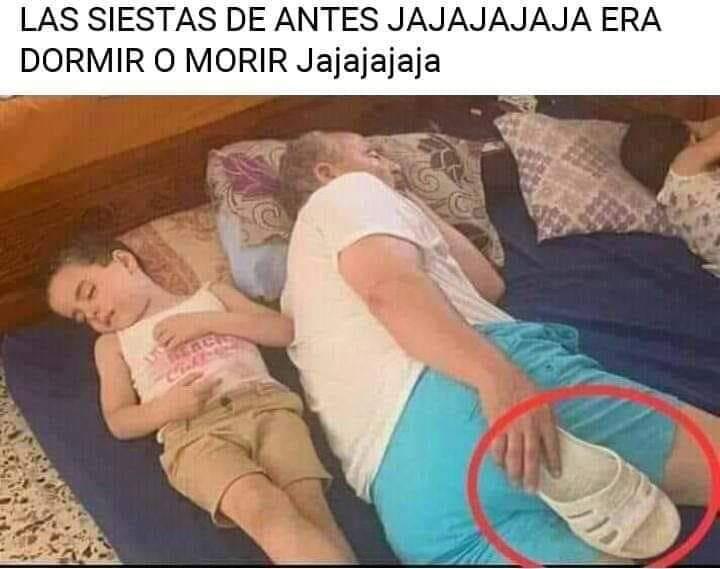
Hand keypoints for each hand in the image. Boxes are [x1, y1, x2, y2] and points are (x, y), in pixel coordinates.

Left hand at [153, 313, 209, 349]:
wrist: (204, 321)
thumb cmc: (195, 319)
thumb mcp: (182, 317)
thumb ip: (174, 322)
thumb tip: (168, 330)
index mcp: (170, 318)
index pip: (156, 326)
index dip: (155, 333)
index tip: (157, 337)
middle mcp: (170, 324)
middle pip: (157, 334)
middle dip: (157, 340)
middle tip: (161, 344)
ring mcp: (175, 331)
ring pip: (162, 341)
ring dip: (163, 345)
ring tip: (166, 347)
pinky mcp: (180, 337)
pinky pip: (170, 345)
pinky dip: (170, 348)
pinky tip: (172, 349)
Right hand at [160, 371, 221, 421]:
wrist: (164, 411)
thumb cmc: (170, 396)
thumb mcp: (179, 383)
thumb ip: (191, 377)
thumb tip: (201, 372)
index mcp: (193, 391)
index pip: (209, 385)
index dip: (215, 382)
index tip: (219, 379)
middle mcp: (197, 400)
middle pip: (210, 393)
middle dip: (210, 389)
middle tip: (206, 386)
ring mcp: (197, 408)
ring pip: (206, 400)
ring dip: (205, 396)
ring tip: (194, 394)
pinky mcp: (196, 414)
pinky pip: (202, 407)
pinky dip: (200, 403)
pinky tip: (192, 401)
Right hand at [477, 369, 561, 493]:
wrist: (498, 376)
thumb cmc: (522, 388)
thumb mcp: (542, 402)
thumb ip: (547, 422)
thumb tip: (550, 445)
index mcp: (544, 417)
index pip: (551, 445)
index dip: (553, 461)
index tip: (555, 475)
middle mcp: (528, 423)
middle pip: (531, 456)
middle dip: (531, 476)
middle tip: (531, 490)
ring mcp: (511, 425)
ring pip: (513, 456)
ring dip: (514, 472)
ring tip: (515, 483)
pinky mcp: (495, 425)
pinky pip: (497, 448)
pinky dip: (498, 459)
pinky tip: (500, 466)